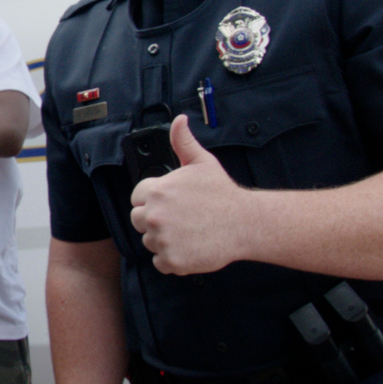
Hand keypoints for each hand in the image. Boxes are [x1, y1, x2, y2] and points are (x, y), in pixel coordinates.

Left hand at [129, 115, 252, 274]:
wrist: (246, 223)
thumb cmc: (223, 193)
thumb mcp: (202, 162)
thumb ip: (183, 142)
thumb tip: (179, 120)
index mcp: (157, 191)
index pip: (136, 197)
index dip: (152, 200)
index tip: (170, 203)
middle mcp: (155, 216)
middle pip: (139, 220)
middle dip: (154, 220)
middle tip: (180, 219)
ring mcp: (162, 239)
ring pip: (149, 241)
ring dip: (164, 239)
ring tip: (188, 231)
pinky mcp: (171, 260)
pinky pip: (160, 262)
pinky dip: (172, 258)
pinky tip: (190, 247)